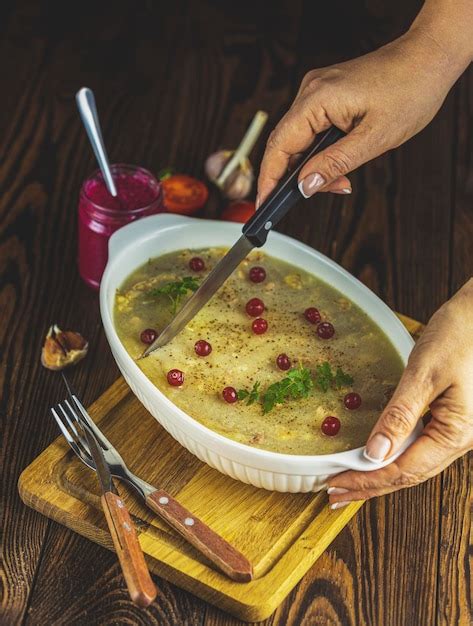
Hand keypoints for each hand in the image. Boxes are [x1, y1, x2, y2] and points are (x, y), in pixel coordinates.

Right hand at [257, 29, 460, 202]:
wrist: (428, 59)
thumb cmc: (410, 90)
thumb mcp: (374, 139)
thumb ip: (335, 164)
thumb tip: (306, 186)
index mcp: (317, 99)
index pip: (279, 145)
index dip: (269, 178)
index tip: (265, 203)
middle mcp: (311, 91)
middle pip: (284, 143)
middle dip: (293, 175)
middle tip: (309, 196)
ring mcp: (316, 90)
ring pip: (298, 138)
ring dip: (310, 165)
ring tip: (335, 181)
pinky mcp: (325, 94)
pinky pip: (310, 128)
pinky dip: (318, 150)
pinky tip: (334, 162)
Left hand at [327, 279, 472, 507]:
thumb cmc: (459, 336)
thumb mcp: (424, 374)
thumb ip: (400, 415)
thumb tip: (375, 453)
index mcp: (456, 433)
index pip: (404, 470)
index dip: (367, 480)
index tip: (336, 484)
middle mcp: (460, 440)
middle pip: (409, 474)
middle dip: (370, 486)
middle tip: (334, 494)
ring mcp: (456, 432)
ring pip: (414, 465)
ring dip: (380, 476)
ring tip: (349, 483)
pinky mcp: (449, 420)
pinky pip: (419, 448)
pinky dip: (393, 458)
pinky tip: (376, 460)